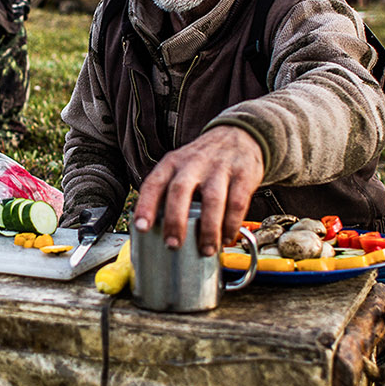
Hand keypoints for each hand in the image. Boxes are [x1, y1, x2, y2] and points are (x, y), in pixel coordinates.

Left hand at [133, 126, 263, 256]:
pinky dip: (231, 224)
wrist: (237, 136)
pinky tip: (226, 237)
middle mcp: (193, 163)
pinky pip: (237, 202)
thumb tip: (155, 234)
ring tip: (206, 250)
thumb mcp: (180, 168)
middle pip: (180, 190)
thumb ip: (168, 193)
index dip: (145, 205)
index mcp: (172, 163)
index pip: (154, 183)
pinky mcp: (243, 175)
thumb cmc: (202, 162)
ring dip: (208, 229)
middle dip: (175, 220)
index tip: (141, 227)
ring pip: (212, 199)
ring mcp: (219, 168)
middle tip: (173, 244)